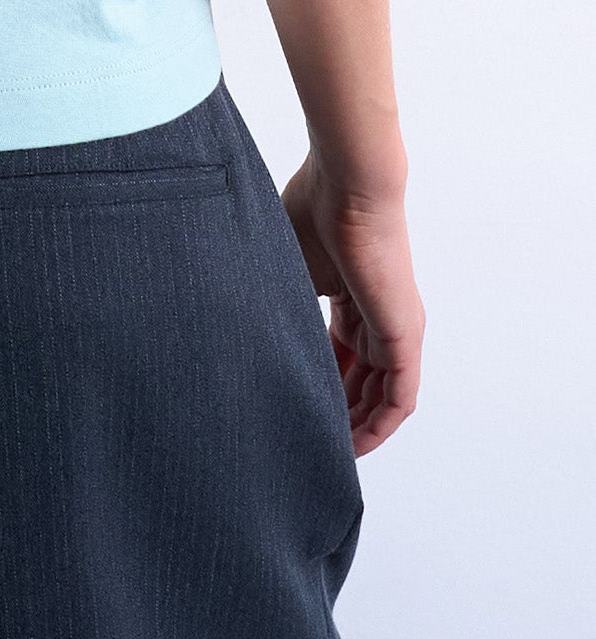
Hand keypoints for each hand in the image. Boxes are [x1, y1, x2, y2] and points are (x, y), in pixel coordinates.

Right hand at [282, 152, 424, 456]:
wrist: (347, 186)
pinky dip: (381, 423)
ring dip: (360, 425)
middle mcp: (376, 315)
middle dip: (339, 411)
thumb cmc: (314, 209)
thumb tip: (235, 323)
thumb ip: (276, 298)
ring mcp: (394, 327)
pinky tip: (358, 443)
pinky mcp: (403, 335)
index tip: (297, 404)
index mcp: (348, 296)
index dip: (321, 381)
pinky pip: (399, 395)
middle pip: (362, 378)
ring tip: (332, 452)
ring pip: (382, 394)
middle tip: (311, 438)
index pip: (339, 352)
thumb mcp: (287, 267)